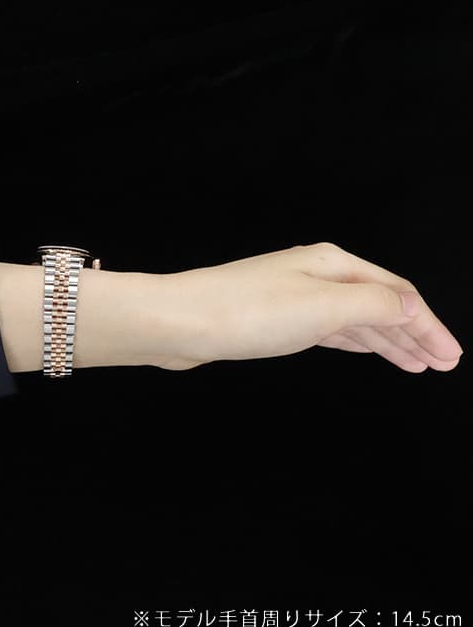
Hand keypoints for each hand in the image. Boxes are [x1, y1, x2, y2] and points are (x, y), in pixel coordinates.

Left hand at [161, 242, 462, 372]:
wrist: (180, 322)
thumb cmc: (244, 312)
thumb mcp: (322, 307)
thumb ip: (373, 304)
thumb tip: (409, 306)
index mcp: (332, 264)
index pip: (396, 293)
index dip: (428, 325)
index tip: (451, 356)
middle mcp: (315, 274)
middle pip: (378, 303)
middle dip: (413, 334)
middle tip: (442, 363)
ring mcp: (293, 296)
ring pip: (354, 319)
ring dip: (387, 340)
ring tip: (415, 362)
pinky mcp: (273, 319)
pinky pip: (328, 329)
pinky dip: (354, 340)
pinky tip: (365, 348)